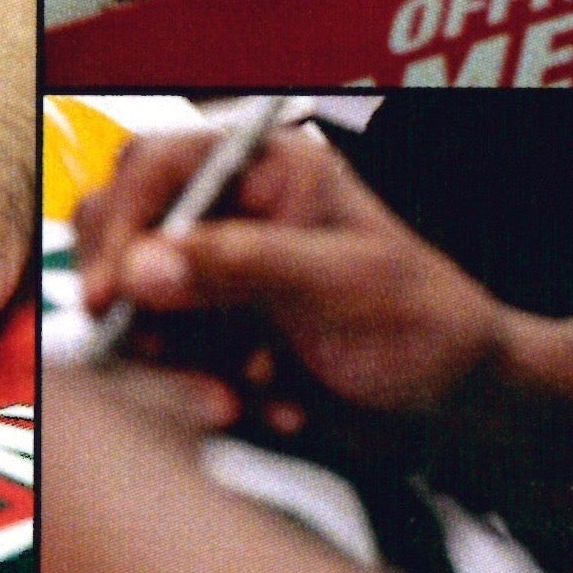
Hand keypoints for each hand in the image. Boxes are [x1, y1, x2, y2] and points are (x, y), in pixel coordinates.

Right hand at [77, 124, 506, 421]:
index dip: (121, 224)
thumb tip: (142, 262)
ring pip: (136, 308)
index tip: (113, 290)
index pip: (155, 168)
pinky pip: (167, 362)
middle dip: (132, 298)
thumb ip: (240, 266)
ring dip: (172, 361)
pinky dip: (200, 391)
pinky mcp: (215, 339)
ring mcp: (218, 280)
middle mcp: (229, 217)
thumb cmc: (426, 322)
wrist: (459, 402)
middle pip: (124, 232)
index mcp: (264, 170)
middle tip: (147, 345)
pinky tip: (267, 405)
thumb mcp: (340, 284)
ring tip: (237, 395)